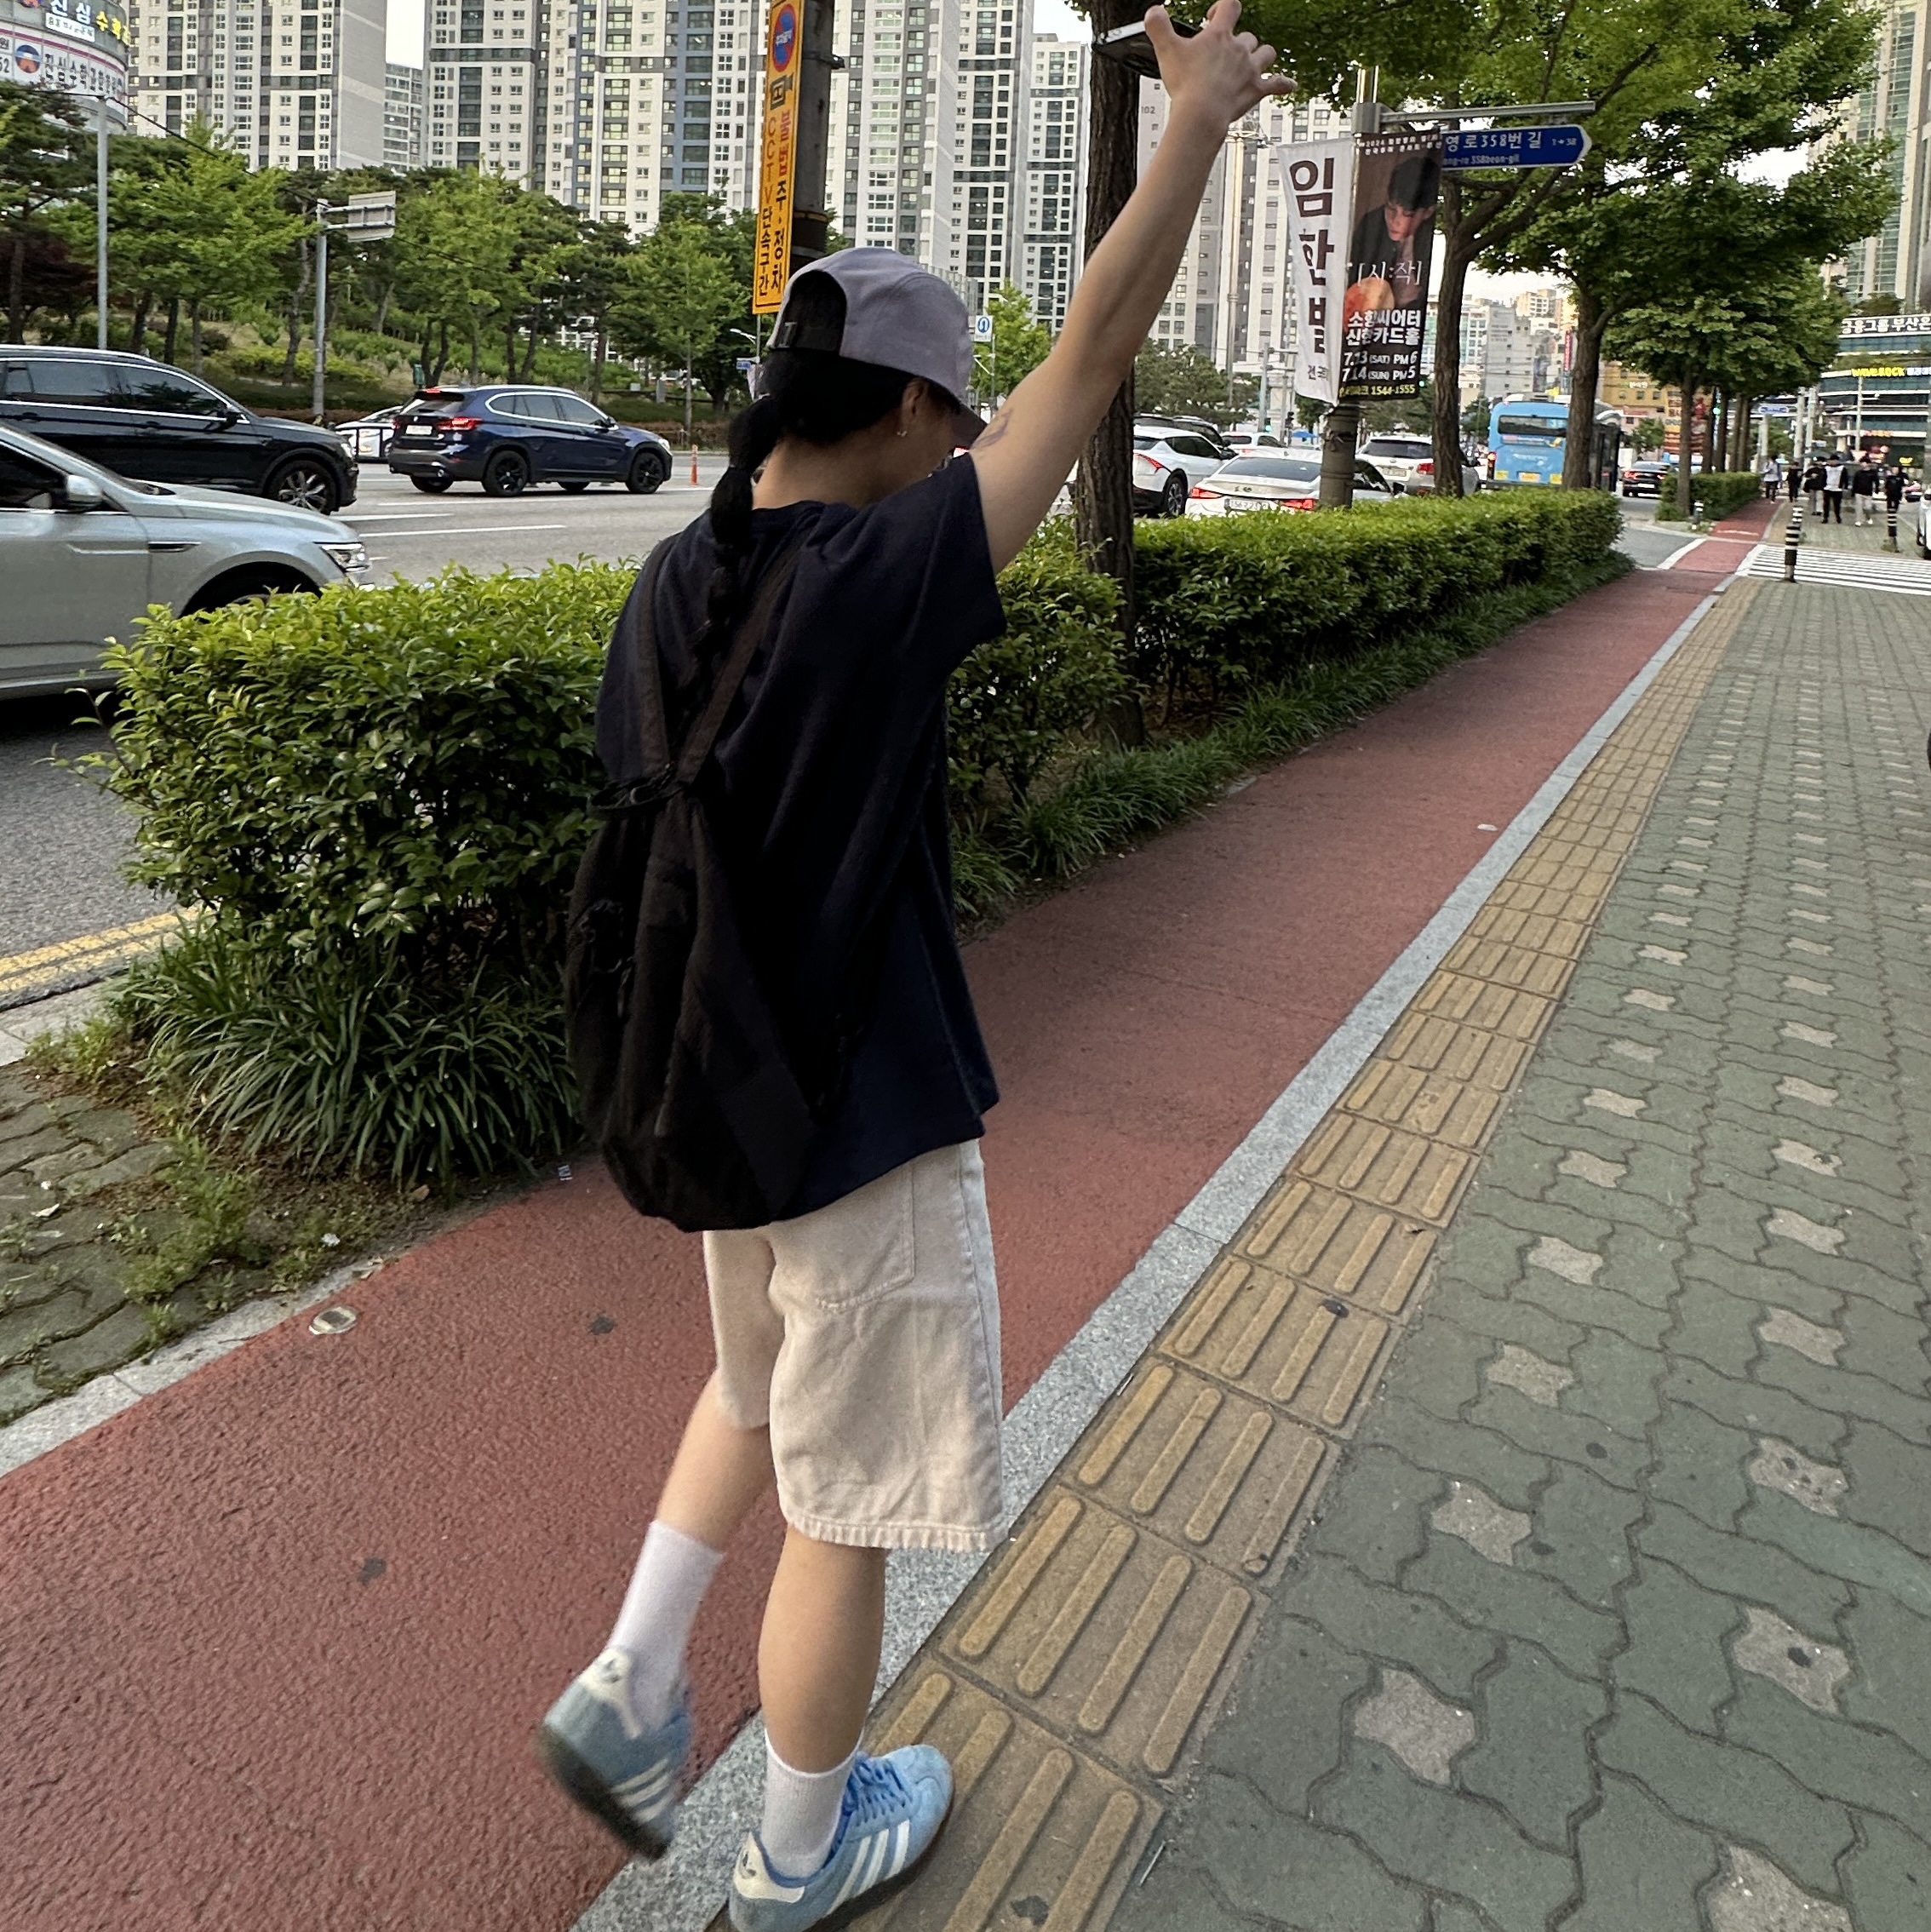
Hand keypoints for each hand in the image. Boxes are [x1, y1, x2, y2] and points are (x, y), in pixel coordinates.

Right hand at [1145, 0, 1292, 129]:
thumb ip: (1158, 27)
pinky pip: (1277, 84)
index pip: (1230, 6)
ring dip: (1261, 56)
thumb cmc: (1186, 85)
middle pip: (1248, 36)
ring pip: (1266, 53)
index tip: (1214, 17)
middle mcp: (1239, 49)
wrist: (1202, 113)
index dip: (1223, 7)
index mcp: (1219, 37)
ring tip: (1254, 62)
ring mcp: (1250, 69)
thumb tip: (1153, 12)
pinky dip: (1283, 84)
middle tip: (1227, 52)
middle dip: (1239, 42)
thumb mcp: (1166, 50)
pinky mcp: (1256, 90)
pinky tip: (1289, 85)